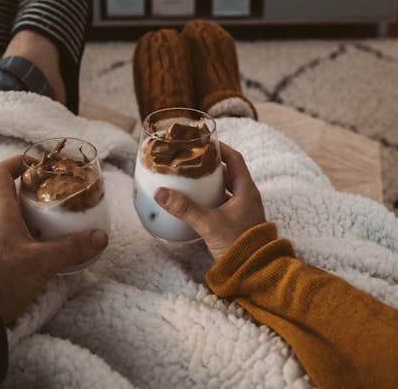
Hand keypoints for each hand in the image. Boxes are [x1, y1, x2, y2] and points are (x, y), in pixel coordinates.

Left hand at [0, 156, 107, 323]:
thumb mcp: (41, 262)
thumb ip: (71, 248)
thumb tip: (100, 237)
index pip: (0, 171)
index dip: (18, 162)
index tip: (38, 164)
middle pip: (8, 192)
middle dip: (33, 191)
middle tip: (55, 194)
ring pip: (9, 215)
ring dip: (30, 215)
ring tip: (54, 220)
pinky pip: (8, 236)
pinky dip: (25, 235)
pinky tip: (42, 247)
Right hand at [154, 143, 265, 260]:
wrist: (255, 275)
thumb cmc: (239, 246)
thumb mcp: (209, 224)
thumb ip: (185, 208)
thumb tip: (162, 193)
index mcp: (247, 190)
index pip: (235, 159)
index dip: (221, 148)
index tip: (205, 142)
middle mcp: (247, 197)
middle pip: (229, 173)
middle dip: (211, 165)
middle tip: (193, 160)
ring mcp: (243, 211)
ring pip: (226, 189)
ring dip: (211, 182)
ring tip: (191, 178)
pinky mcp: (237, 223)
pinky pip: (224, 203)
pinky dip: (211, 198)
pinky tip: (197, 202)